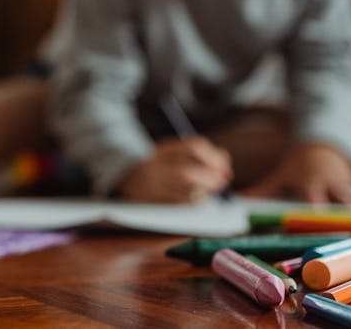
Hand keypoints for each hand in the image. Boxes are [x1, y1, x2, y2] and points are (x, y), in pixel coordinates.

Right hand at [117, 137, 231, 202]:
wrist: (125, 176)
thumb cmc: (158, 164)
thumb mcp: (171, 151)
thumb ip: (196, 153)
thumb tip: (224, 163)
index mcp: (163, 150)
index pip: (193, 147)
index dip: (213, 156)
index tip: (225, 165)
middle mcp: (157, 167)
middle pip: (187, 172)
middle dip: (210, 178)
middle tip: (223, 181)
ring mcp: (153, 185)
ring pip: (183, 190)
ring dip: (205, 191)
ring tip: (213, 189)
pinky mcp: (153, 200)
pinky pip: (179, 203)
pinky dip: (195, 201)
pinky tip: (201, 198)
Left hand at [243, 142, 350, 204]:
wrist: (319, 139)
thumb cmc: (297, 161)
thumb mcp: (281, 172)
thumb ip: (264, 187)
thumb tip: (240, 197)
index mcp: (311, 182)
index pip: (313, 196)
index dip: (317, 206)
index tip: (320, 215)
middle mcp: (330, 182)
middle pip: (339, 195)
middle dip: (349, 203)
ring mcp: (345, 181)